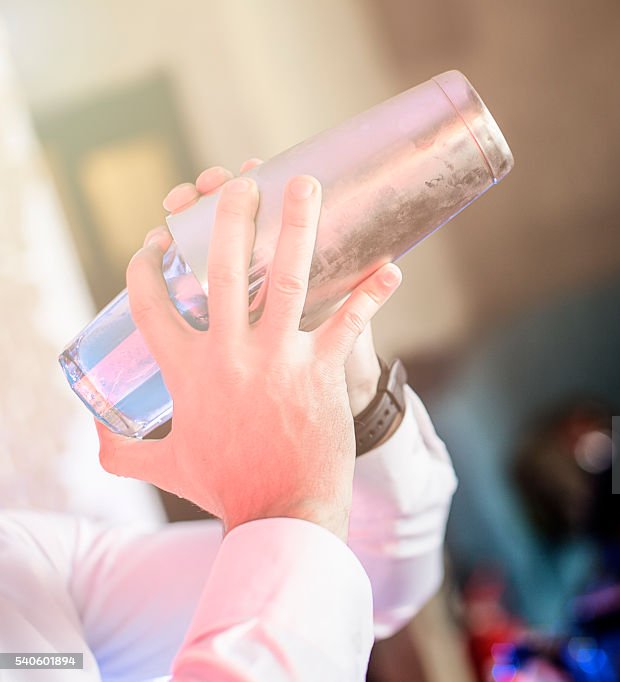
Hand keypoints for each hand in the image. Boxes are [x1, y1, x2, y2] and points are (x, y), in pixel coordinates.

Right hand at [98, 172, 401, 540]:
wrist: (281, 514)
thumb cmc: (226, 488)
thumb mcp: (164, 465)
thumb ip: (122, 451)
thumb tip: (97, 438)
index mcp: (187, 371)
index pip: (151, 305)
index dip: (147, 269)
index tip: (156, 244)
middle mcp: (229, 355)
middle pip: (224, 269)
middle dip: (229, 218)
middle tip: (238, 183)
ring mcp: (277, 359)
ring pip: (289, 278)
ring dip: (298, 226)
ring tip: (305, 183)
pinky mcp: (320, 371)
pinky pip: (349, 321)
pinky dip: (373, 292)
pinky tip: (392, 265)